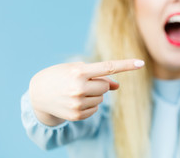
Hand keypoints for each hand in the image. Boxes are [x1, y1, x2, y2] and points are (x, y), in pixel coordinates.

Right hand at [29, 59, 144, 125]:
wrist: (38, 94)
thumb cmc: (60, 76)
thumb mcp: (76, 70)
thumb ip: (99, 76)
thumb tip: (118, 86)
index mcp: (79, 72)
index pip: (108, 67)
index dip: (126, 65)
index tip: (141, 63)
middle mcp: (78, 88)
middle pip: (105, 86)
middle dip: (99, 83)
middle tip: (83, 82)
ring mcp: (77, 104)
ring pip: (101, 98)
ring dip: (94, 94)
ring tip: (76, 91)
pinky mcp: (76, 116)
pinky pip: (95, 109)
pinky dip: (89, 104)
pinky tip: (75, 101)